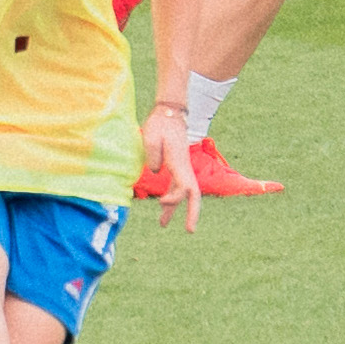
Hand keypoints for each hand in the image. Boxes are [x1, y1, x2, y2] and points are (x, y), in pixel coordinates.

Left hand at [142, 108, 200, 233]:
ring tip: (162, 225)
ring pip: (182, 193)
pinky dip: (170, 198)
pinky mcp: (175, 165)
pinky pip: (176, 186)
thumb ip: (152, 156)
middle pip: (194, 195)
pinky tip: (161, 207)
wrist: (169, 112)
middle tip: (190, 231)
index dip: (175, 199)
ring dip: (174, 209)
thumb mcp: (150, 137)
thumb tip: (156, 171)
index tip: (161, 203)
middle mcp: (184, 167)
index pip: (185, 188)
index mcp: (179, 162)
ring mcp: (181, 167)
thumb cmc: (159, 124)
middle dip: (193, 213)